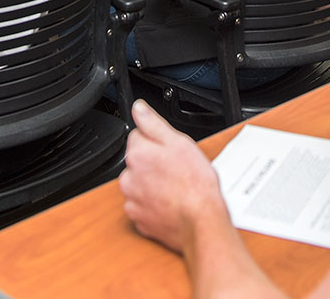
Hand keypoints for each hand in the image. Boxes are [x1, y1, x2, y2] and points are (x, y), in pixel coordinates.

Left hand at [119, 100, 225, 253]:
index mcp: (137, 154)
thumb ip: (152, 123)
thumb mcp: (178, 142)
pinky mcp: (139, 221)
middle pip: (138, 161)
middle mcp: (128, 178)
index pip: (137, 136)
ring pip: (140, 183)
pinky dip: (153, 203)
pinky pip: (142, 205)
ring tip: (175, 187)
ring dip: (152, 183)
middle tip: (176, 168)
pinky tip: (171, 202)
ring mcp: (132, 201)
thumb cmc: (194, 183)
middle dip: (153, 162)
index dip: (157, 141)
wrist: (201, 222)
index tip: (170, 150)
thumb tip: (138, 108)